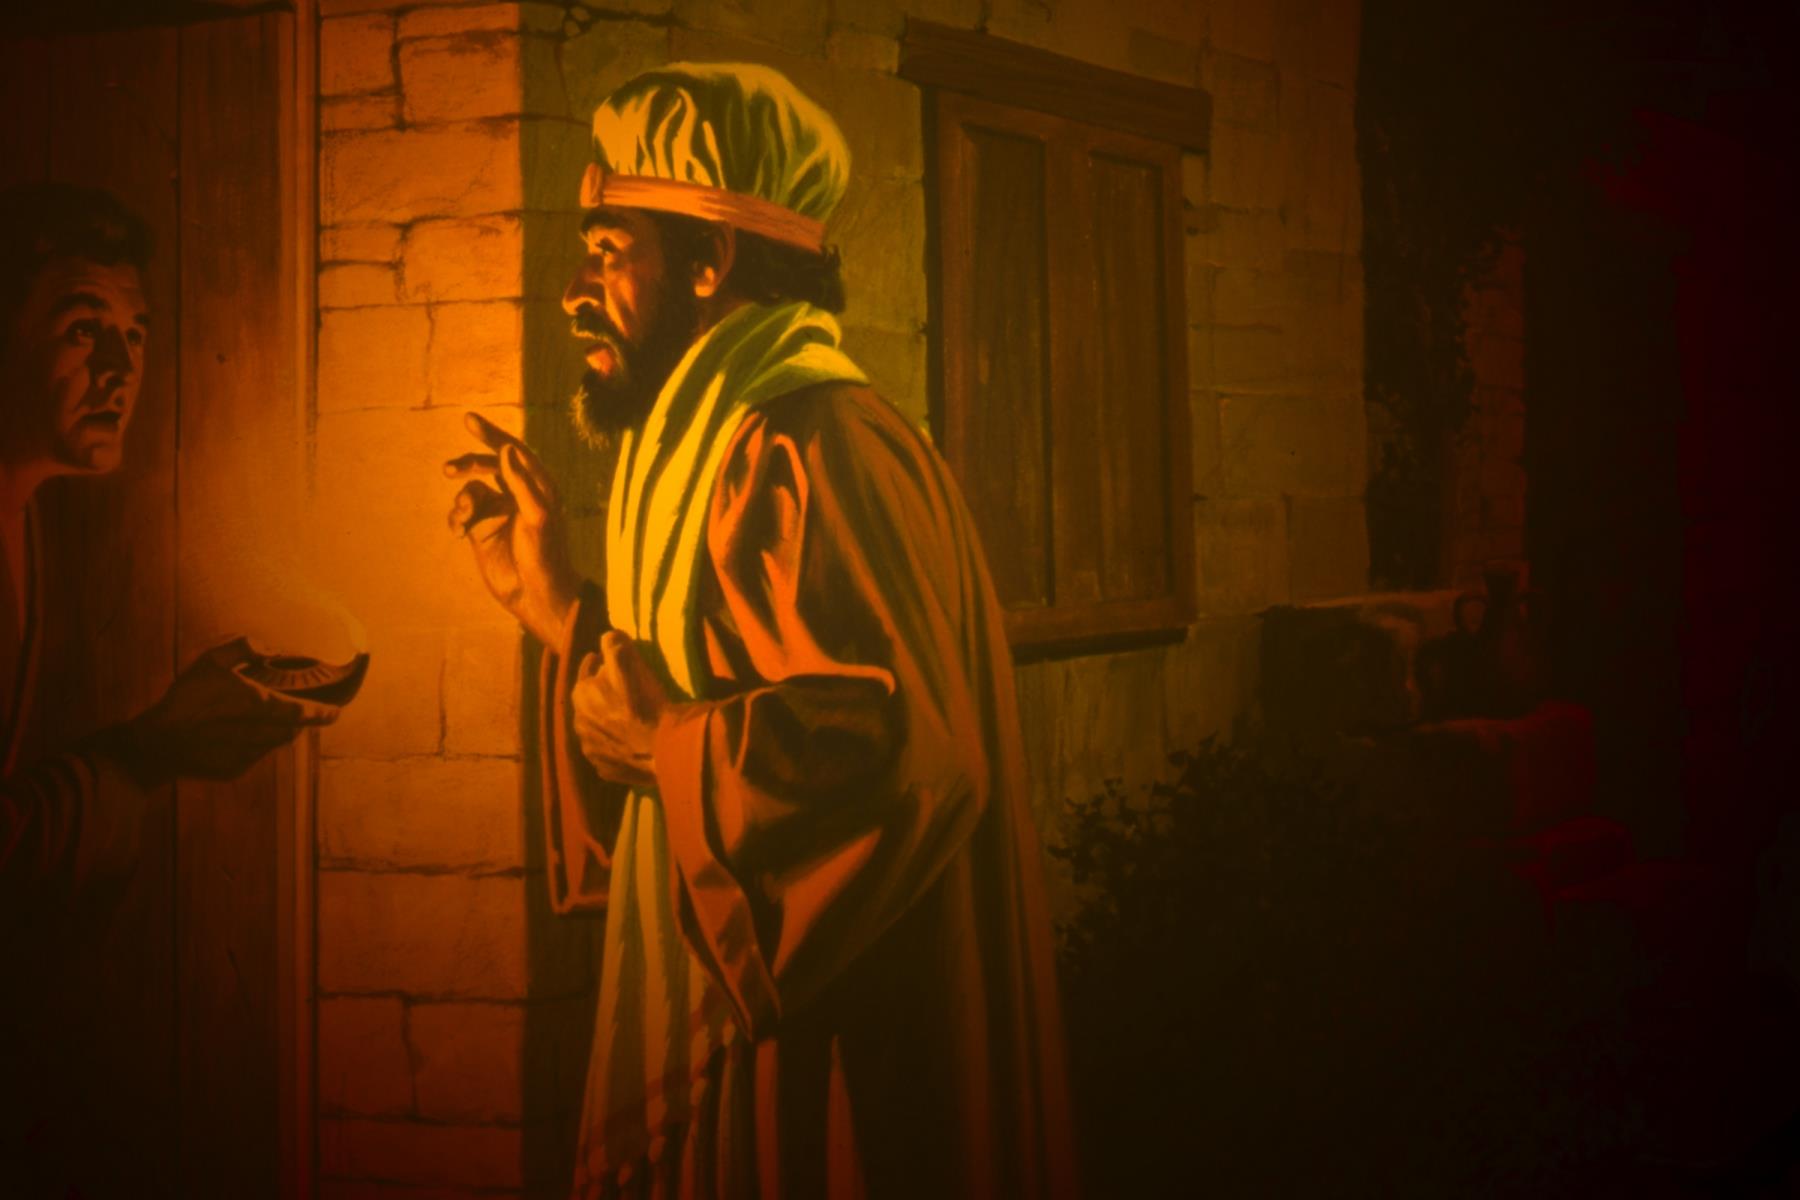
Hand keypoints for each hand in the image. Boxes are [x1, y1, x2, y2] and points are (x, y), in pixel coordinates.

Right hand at [117, 638, 336, 785]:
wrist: (157, 744)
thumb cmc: (184, 699)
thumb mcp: (210, 662)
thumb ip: (243, 648)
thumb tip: (269, 649)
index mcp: (258, 705)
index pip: (303, 712)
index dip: (323, 713)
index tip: (336, 712)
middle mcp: (259, 733)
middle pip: (292, 730)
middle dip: (300, 722)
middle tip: (305, 713)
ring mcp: (248, 755)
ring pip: (274, 743)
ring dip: (277, 732)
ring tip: (264, 720)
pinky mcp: (234, 770)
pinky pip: (255, 756)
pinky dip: (254, 745)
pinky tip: (237, 735)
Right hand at [445, 413, 581, 643]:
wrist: (537, 596)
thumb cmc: (546, 556)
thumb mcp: (537, 517)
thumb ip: (522, 482)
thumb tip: (506, 449)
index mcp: (538, 486)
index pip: (513, 452)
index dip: (491, 435)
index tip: (468, 420)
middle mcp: (516, 495)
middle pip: (487, 466)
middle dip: (468, 464)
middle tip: (448, 470)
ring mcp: (498, 512)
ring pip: (470, 490)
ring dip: (462, 500)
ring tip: (462, 518)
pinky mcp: (482, 531)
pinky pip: (460, 513)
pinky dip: (454, 518)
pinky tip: (458, 532)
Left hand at [571, 631, 668, 788]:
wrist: (663, 749)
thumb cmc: (644, 702)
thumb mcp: (629, 663)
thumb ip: (614, 644)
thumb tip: (607, 636)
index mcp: (581, 696)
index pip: (584, 673)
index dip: (593, 664)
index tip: (598, 658)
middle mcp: (579, 724)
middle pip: (589, 702)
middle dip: (599, 694)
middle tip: (617, 688)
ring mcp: (591, 750)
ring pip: (596, 728)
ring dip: (605, 720)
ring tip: (624, 715)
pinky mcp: (605, 770)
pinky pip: (607, 751)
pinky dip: (615, 743)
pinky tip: (629, 741)